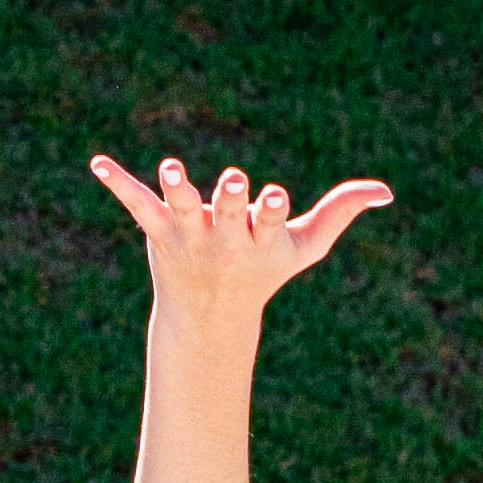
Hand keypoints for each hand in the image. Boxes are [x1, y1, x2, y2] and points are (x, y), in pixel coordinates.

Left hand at [89, 155, 389, 327]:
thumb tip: (385, 192)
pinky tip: (98, 164)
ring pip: (182, 207)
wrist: (207, 318)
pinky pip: (137, 204)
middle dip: (229, 198)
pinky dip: (118, 183)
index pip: (270, 222)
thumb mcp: (305, 248)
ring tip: (170, 167)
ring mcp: (190, 235)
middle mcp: (224, 240)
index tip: (275, 197)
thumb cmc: (262, 273)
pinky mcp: (160, 230)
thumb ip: (341, 213)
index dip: (272, 209)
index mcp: (260, 241)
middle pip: (228, 213)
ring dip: (176, 186)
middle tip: (229, 182)